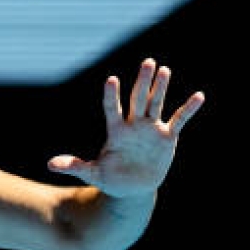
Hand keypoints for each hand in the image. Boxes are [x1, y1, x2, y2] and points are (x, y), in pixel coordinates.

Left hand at [48, 58, 203, 196]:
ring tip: (164, 70)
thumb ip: (75, 166)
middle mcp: (133, 126)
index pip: (112, 109)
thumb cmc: (110, 178)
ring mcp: (150, 129)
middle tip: (148, 62)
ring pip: (156, 104)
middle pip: (138, 100)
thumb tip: (50, 164)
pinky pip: (178, 120)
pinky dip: (188, 109)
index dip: (111, 96)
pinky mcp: (166, 137)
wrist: (132, 187)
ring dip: (161, 88)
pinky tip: (199, 96)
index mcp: (115, 132)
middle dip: (143, 82)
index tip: (111, 80)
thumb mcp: (92, 173)